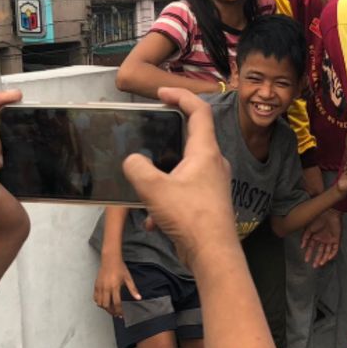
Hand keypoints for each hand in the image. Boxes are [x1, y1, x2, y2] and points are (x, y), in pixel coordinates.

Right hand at [94, 259, 140, 317]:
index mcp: (115, 287)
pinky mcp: (96, 285)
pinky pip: (95, 298)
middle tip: (116, 314)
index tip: (121, 315)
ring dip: (105, 308)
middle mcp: (106, 288)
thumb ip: (133, 289)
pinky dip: (99, 302)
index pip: (116, 303)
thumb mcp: (128, 278)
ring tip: (111, 309)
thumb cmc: (120, 268)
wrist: (110, 259)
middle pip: (106, 305)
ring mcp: (100, 287)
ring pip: (100, 303)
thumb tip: (139, 298)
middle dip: (111, 311)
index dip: (119, 311)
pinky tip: (104, 303)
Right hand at [123, 87, 238, 270]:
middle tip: (151, 134)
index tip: (162, 93)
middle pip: (193, 138)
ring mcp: (213, 184)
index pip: (199, 111)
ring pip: (185, 170)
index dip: (181, 96)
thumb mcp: (153, 189)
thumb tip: (133, 162)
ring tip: (146, 189)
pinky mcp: (209, 204)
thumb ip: (137, 169)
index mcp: (205, 152)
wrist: (213, 255)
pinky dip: (167, 201)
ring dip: (164, 177)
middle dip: (169, 137)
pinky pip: (185, 193)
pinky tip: (154, 221)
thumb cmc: (190, 218)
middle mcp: (213, 164)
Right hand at [300, 211, 340, 266]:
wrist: (329, 213)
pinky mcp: (336, 239)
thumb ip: (305, 237)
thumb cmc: (318, 218)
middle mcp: (322, 239)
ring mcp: (330, 240)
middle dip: (317, 259)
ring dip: (324, 258)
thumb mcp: (308, 228)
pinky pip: (335, 249)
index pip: (311, 247)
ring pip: (327, 252)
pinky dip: (332, 254)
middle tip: (314, 266)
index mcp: (315, 236)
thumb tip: (301, 246)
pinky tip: (328, 258)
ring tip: (320, 264)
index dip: (308, 254)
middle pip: (320, 251)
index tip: (306, 260)